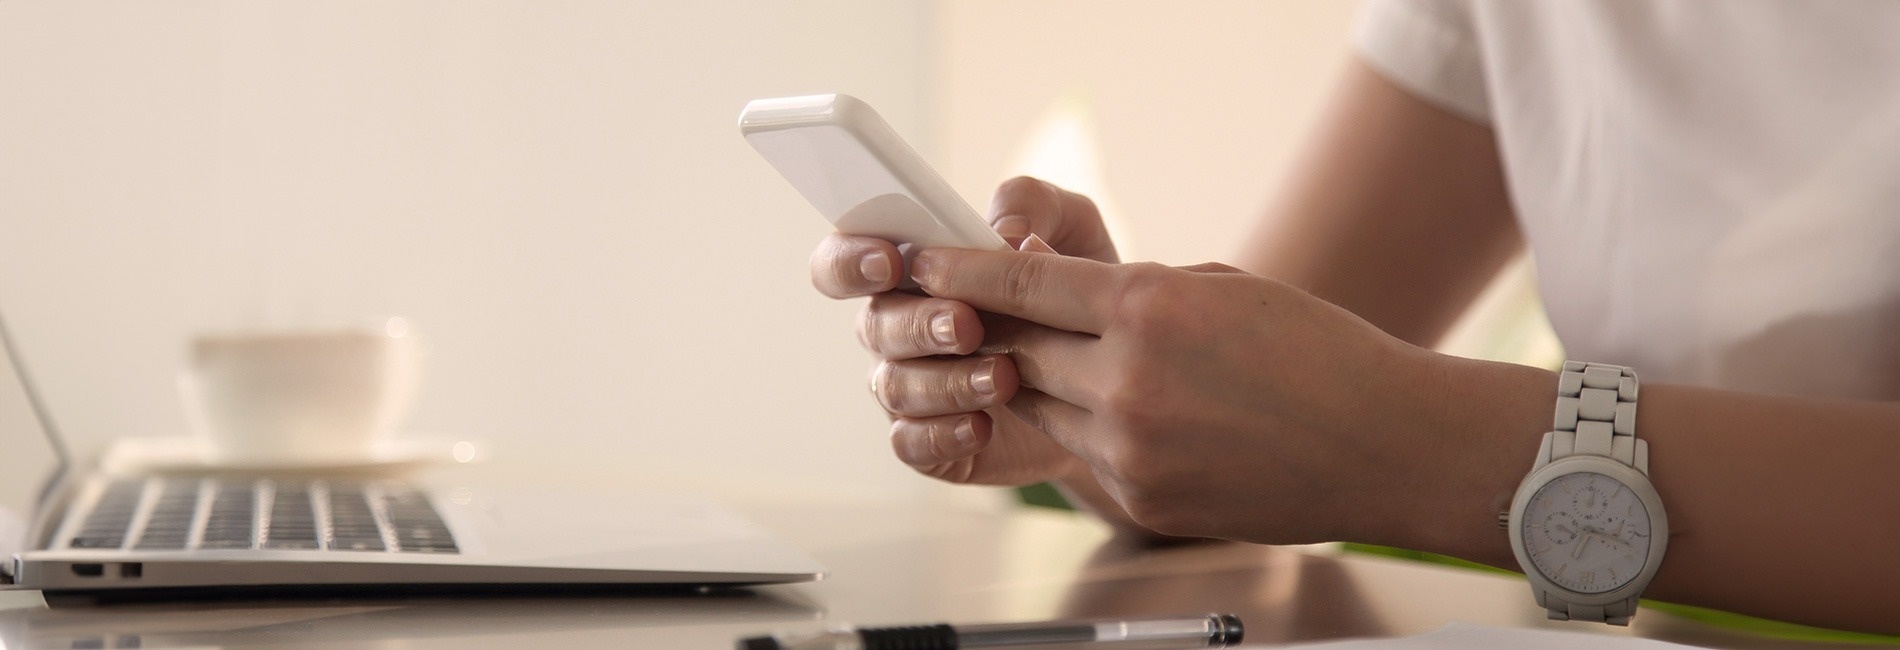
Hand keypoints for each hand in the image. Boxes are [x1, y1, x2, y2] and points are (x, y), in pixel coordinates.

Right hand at [808, 177, 1120, 486]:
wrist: (1115, 375)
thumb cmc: (1076, 290)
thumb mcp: (1072, 230)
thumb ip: (1034, 204)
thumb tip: (1003, 231)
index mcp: (910, 271)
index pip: (844, 260)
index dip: (850, 261)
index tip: (890, 262)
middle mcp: (898, 328)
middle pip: (874, 325)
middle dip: (919, 324)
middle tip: (968, 324)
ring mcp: (911, 388)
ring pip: (895, 386)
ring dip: (945, 381)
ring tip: (1003, 377)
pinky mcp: (931, 442)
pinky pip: (911, 442)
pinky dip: (944, 434)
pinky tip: (983, 425)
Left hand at [905, 244, 1454, 544]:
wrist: (1385, 445)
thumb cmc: (1319, 355)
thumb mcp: (1221, 287)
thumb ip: (1135, 289)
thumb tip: (1065, 288)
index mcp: (1147, 309)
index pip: (1020, 284)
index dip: (960, 271)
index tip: (923, 263)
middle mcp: (1127, 379)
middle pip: (1015, 351)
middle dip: (995, 332)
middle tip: (983, 316)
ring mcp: (1130, 447)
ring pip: (1041, 407)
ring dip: (1043, 384)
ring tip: (1082, 367)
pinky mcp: (1140, 497)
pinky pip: (1083, 454)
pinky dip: (1091, 430)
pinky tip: (1138, 416)